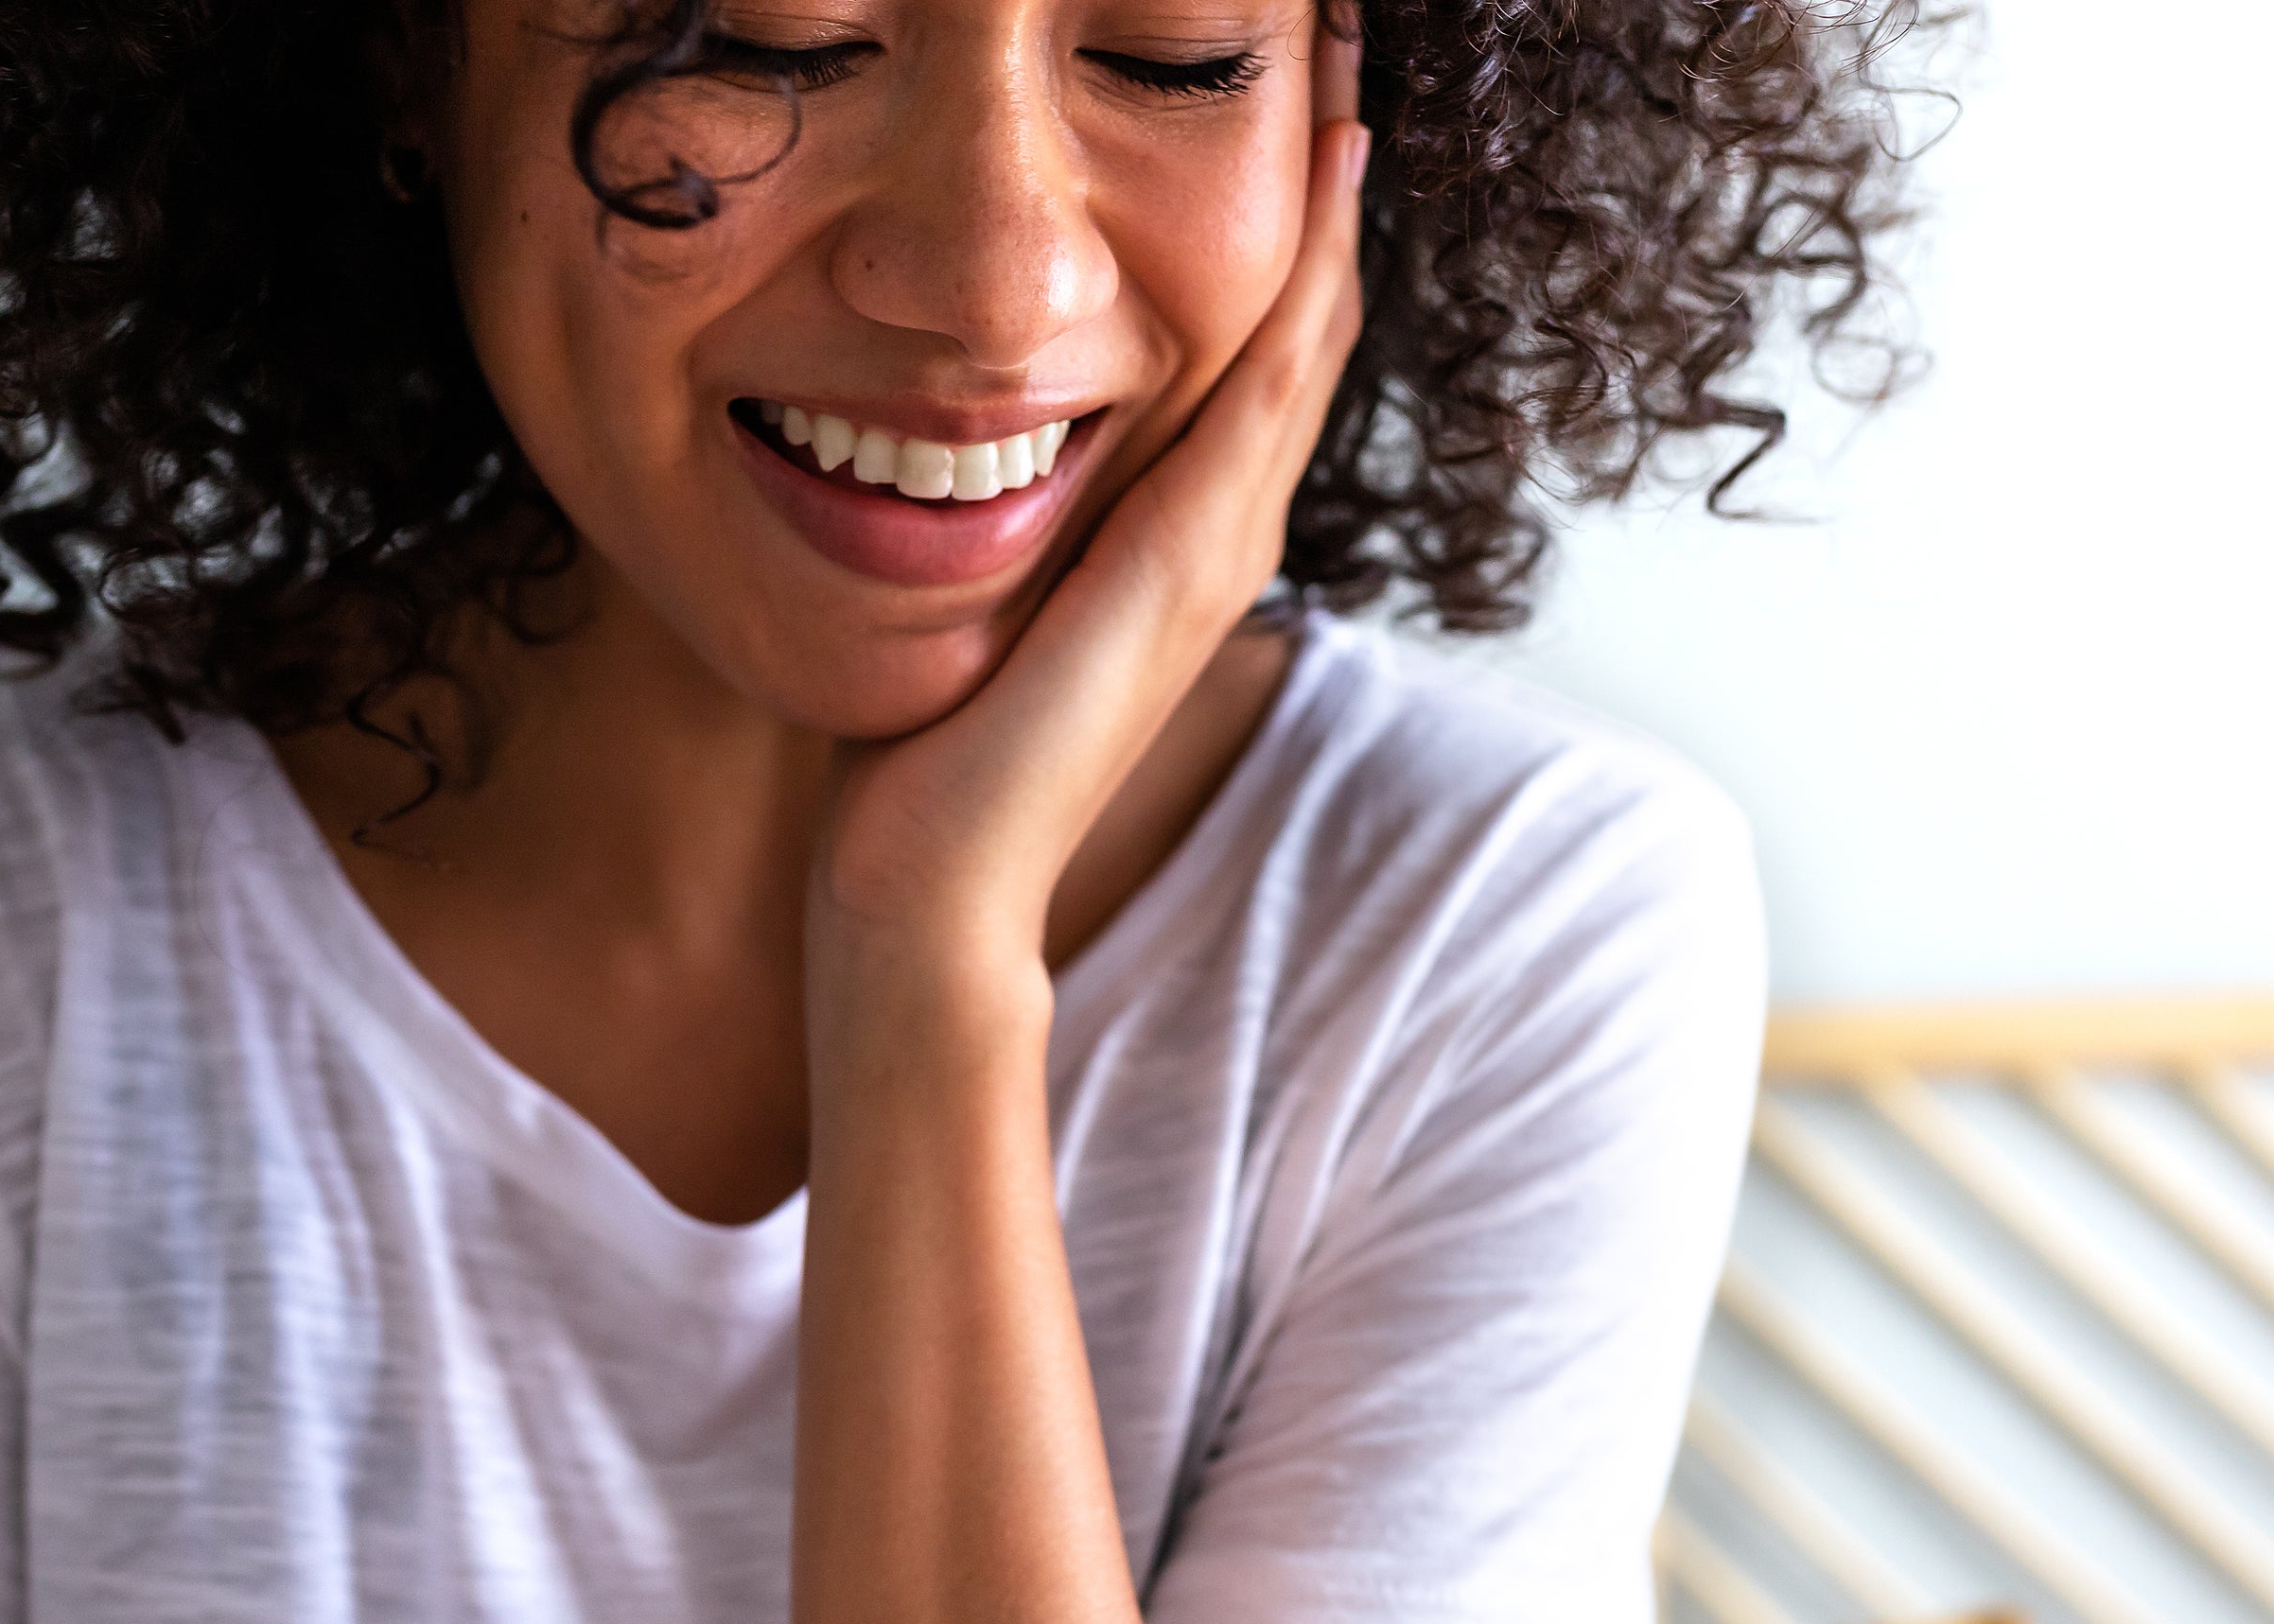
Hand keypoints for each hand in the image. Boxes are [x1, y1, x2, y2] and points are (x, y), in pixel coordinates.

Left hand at [809, 26, 1370, 963]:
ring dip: (1334, 199)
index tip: (1277, 105)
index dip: (1275, 230)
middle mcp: (1218, 531)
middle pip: (1303, 321)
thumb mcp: (965, 600)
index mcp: (1170, 535)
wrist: (928, 891)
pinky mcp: (1191, 558)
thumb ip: (985, 527)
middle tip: (1344, 55)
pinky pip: (1270, 382)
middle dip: (1322, 184)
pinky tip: (1327, 173)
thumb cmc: (919, 763)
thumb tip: (926, 442)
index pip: (1246, 351)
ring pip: (1307, 332)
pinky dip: (1308, 272)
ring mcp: (1219, 544)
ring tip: (1353, 78)